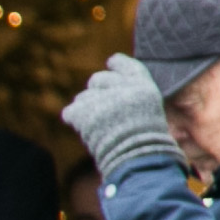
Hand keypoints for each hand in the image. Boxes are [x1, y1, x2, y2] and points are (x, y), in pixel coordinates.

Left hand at [61, 53, 177, 183]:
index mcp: (143, 86)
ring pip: (82, 97)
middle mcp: (122, 88)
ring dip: (85, 108)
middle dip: (96, 90)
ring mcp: (102, 99)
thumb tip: (107, 82)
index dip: (118, 63)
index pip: (128, 66)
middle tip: (100, 107)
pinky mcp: (84, 112)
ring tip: (98, 125)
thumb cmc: (145, 140)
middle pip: (98, 79)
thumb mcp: (148, 112)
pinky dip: (74, 120)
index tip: (111, 61)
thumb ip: (130, 95)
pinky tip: (84, 128)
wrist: (136, 157)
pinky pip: (70, 111)